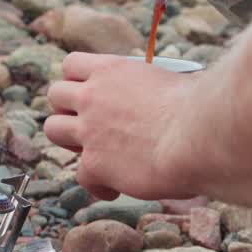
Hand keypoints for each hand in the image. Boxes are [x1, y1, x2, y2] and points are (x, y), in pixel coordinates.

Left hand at [43, 53, 198, 201]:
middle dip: (68, 109)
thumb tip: (159, 97)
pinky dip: (96, 184)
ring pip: (52, 129)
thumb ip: (150, 89)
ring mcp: (88, 130)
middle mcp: (93, 96)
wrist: (199, 136)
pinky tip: (116, 187)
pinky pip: (79, 175)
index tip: (89, 91)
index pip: (72, 64)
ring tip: (95, 152)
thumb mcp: (172, 82)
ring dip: (70, 141)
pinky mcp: (93, 163)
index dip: (76, 79)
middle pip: (55, 95)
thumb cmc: (199, 109)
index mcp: (111, 70)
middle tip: (89, 123)